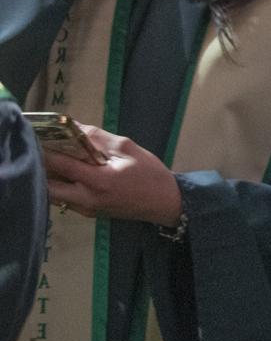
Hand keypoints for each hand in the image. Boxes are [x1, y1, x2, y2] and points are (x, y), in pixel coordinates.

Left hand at [43, 125, 183, 226]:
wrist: (165, 202)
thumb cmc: (150, 174)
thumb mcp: (128, 149)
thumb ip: (99, 139)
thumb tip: (75, 127)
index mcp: (99, 180)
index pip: (61, 164)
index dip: (45, 149)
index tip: (36, 136)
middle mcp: (87, 198)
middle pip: (48, 184)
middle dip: (41, 166)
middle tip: (42, 150)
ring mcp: (85, 209)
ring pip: (52, 194)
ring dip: (48, 177)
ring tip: (52, 160)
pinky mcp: (88, 213)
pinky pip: (64, 199)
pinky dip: (59, 186)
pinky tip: (66, 174)